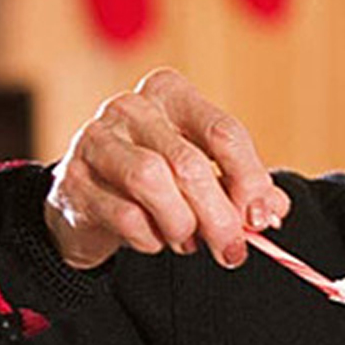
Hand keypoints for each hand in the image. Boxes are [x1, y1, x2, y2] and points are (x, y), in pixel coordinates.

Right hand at [44, 67, 289, 269]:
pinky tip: (154, 239)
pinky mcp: (71, 180)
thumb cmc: (160, 184)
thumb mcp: (208, 178)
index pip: (224, 133)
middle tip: (232, 250)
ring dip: (180, 224)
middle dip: (219, 217)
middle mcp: (131, 107)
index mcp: (171, 94)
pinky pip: (124, 216)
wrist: (90, 204)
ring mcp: (95, 140)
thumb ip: (245, 189)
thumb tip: (272, 210)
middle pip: (189, 164)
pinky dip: (149, 238)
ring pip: (152, 183)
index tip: (261, 218)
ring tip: (187, 239)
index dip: (250, 181)